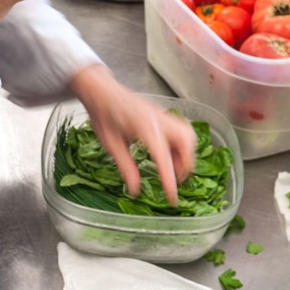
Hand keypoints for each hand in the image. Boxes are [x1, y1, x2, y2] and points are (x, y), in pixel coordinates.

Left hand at [69, 65, 196, 205]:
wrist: (101, 91)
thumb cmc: (103, 115)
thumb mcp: (111, 145)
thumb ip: (125, 167)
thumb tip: (135, 190)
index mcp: (145, 128)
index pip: (163, 157)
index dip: (169, 179)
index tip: (172, 198)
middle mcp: (159, 120)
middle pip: (185, 142)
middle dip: (185, 164)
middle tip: (173, 180)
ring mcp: (163, 115)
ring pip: (188, 134)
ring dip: (186, 153)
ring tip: (173, 167)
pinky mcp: (163, 115)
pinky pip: (182, 129)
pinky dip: (183, 144)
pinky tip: (170, 153)